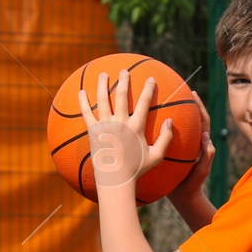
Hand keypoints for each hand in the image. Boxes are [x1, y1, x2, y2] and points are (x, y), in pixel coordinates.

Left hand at [77, 69, 174, 193]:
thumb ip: (166, 138)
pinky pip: (86, 113)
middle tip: (124, 71)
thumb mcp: (156, 156)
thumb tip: (170, 121)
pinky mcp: (93, 131)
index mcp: (136, 127)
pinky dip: (83, 101)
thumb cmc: (136, 170)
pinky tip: (81, 92)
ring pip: (103, 100)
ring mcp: (105, 126)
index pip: (144, 102)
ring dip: (102, 85)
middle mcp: (120, 123)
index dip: (149, 89)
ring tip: (103, 74)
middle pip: (122, 95)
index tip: (151, 79)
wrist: (115, 180)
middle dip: (124, 80)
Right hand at [170, 93, 216, 204]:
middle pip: (190, 119)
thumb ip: (207, 155)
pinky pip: (165, 138)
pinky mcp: (172, 153)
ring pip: (176, 127)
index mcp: (200, 143)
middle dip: (185, 103)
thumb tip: (207, 136)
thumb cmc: (193, 185)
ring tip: (160, 101)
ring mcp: (181, 148)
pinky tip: (147, 124)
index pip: (202, 120)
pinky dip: (159, 130)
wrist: (184, 197)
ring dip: (171, 114)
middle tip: (176, 90)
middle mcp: (191, 142)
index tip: (193, 93)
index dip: (199, 106)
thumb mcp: (201, 171)